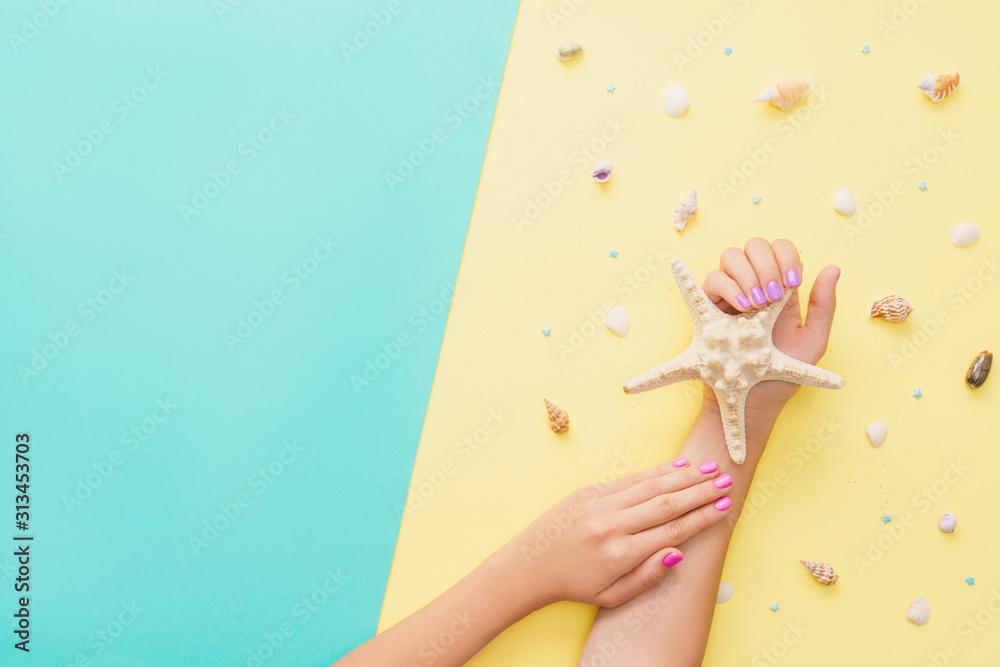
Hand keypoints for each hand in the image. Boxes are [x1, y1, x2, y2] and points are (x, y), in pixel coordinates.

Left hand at [504, 458, 733, 607]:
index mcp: (621, 553)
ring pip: (650, 485)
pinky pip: (629, 479)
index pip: (672, 531)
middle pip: (666, 503)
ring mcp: (599, 503)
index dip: (702, 517)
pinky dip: (655, 472)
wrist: (529, 565)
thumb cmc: (575, 585)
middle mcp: (612, 524)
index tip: (725, 507)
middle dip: (700, 491)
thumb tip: (679, 552)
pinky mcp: (588, 491)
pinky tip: (676, 467)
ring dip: (683, 476)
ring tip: (709, 468)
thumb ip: (648, 575)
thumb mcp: (612, 595)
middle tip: (726, 480)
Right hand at [701, 238, 839, 417]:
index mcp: (780, 288)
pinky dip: (728, 286)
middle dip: (767, 264)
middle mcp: (754, 284)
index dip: (786, 256)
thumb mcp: (813, 340)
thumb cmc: (781, 372)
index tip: (792, 282)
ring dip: (747, 274)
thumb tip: (833, 268)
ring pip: (732, 256)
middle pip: (755, 245)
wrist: (752, 397)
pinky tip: (742, 307)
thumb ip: (824, 305)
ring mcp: (730, 292)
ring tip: (756, 303)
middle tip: (773, 295)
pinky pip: (713, 278)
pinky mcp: (708, 305)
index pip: (781, 250)